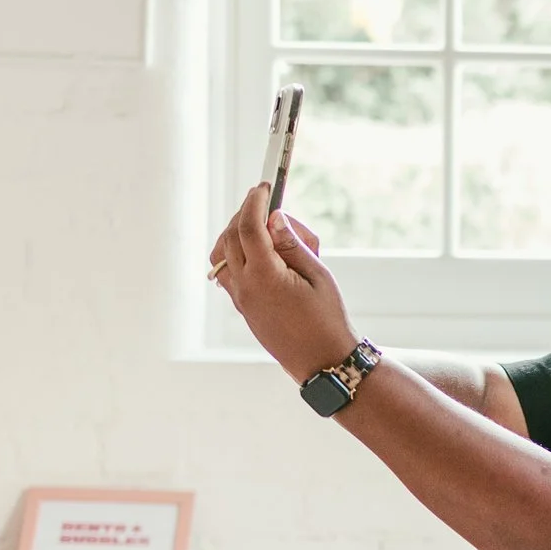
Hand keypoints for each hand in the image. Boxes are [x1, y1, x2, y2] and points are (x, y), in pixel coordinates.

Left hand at [210, 185, 355, 383]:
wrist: (322, 362)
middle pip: (231, 236)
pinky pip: (227, 272)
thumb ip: (292, 244)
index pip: (249, 227)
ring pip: (222, 254)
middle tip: (270, 204)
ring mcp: (240, 299)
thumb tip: (274, 218)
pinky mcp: (242, 307)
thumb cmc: (328, 319)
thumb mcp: (318, 274)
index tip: (264, 186)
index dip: (254, 202)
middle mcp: (245, 287)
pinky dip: (237, 253)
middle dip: (247, 214)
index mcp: (266, 277)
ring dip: (237, 234)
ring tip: (266, 230)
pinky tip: (262, 253)